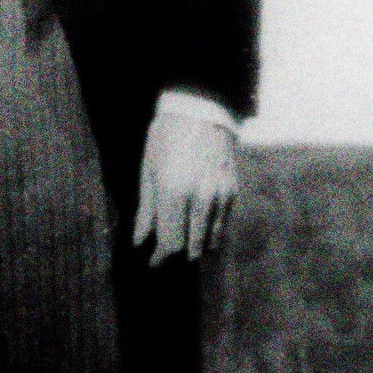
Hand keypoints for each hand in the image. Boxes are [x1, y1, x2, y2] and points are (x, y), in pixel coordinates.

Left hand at [130, 105, 240, 265]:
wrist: (201, 109)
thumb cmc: (166, 138)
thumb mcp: (148, 170)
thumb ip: (146, 210)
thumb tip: (139, 242)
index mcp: (174, 192)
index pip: (170, 242)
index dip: (160, 258)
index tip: (152, 263)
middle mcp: (200, 198)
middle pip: (190, 246)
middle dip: (176, 255)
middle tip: (164, 255)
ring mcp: (220, 196)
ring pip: (210, 240)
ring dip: (194, 247)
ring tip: (181, 244)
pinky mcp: (233, 192)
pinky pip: (221, 225)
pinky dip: (209, 232)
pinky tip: (198, 228)